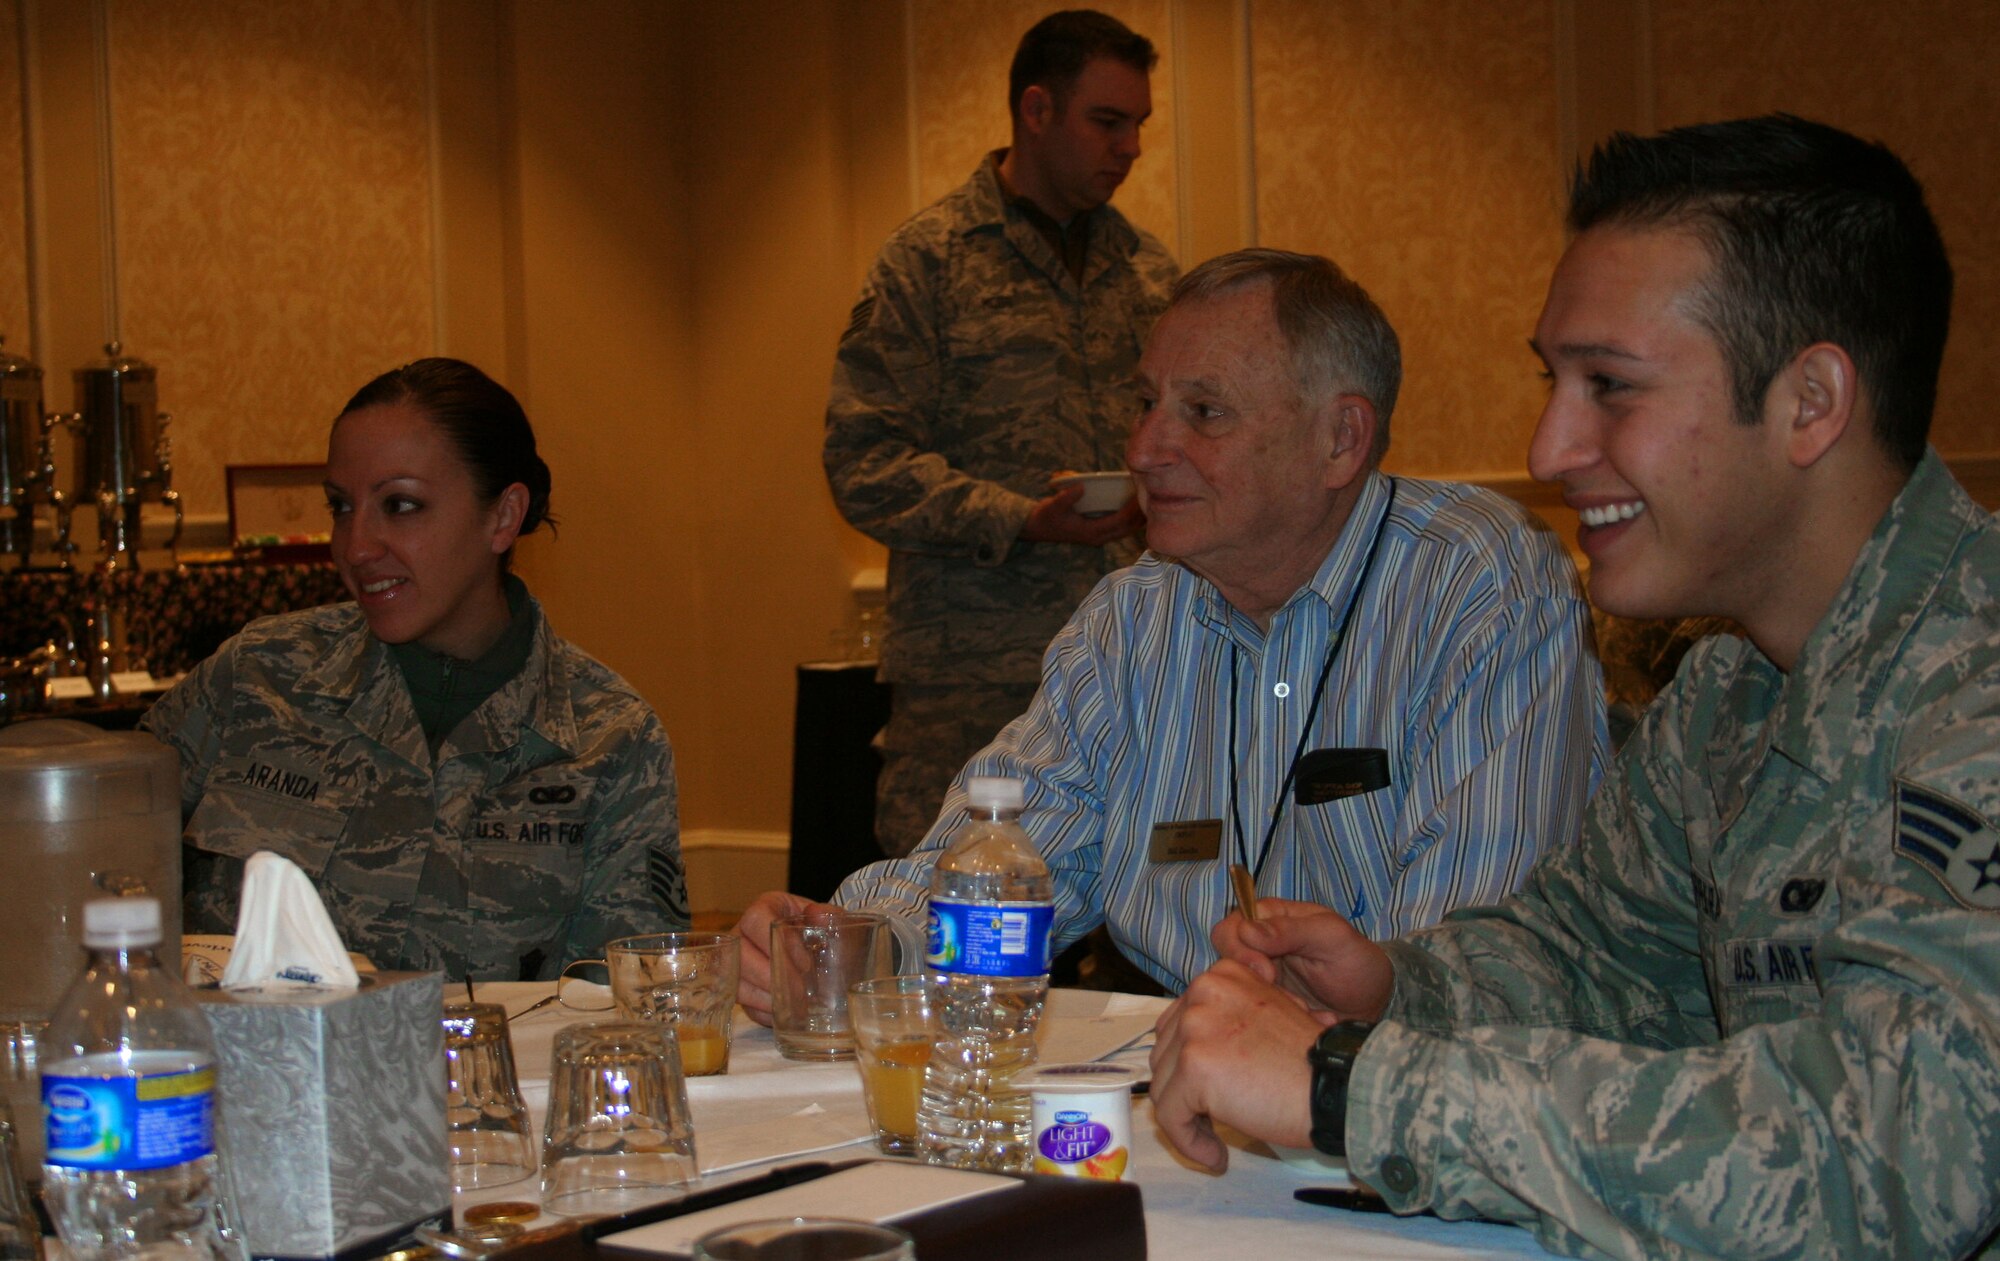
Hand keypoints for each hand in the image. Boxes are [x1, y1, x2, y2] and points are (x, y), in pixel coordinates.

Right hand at [732, 890, 825, 1025]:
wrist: (821, 948)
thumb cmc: (822, 931)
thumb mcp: (831, 920)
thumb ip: (830, 916)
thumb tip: (818, 914)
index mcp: (765, 907)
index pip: (755, 919)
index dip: (774, 941)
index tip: (804, 963)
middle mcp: (743, 931)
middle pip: (739, 953)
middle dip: (769, 976)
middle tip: (799, 991)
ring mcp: (736, 960)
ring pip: (735, 980)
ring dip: (764, 997)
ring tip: (793, 1006)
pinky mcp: (738, 986)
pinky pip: (741, 1001)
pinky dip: (762, 1011)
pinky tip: (783, 1014)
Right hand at [1018, 480, 1142, 545]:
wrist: (1036, 528)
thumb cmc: (1046, 516)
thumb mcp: (1053, 505)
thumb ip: (1066, 497)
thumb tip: (1081, 485)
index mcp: (1091, 532)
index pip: (1119, 521)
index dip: (1132, 509)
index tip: (1142, 494)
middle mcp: (1099, 537)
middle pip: (1128, 528)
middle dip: (1141, 513)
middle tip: (1155, 495)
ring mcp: (1100, 536)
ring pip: (1127, 529)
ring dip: (1139, 518)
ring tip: (1154, 501)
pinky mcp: (1099, 532)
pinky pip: (1121, 527)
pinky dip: (1132, 519)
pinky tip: (1139, 507)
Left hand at [1150, 960, 1332, 1172]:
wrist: (1336, 1087)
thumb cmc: (1312, 1062)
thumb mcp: (1269, 1014)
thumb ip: (1229, 1019)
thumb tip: (1194, 1049)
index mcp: (1221, 976)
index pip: (1178, 1023)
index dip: (1188, 1062)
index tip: (1210, 1089)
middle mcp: (1202, 993)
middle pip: (1164, 1052)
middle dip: (1183, 1088)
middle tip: (1212, 1116)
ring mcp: (1195, 1028)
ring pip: (1162, 1084)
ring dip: (1186, 1116)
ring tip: (1216, 1138)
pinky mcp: (1195, 1068)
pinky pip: (1170, 1114)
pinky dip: (1187, 1141)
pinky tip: (1216, 1156)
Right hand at [1211, 898, 1394, 1020]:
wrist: (1373, 1003)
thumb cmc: (1356, 960)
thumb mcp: (1333, 937)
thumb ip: (1292, 930)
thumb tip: (1247, 930)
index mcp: (1271, 918)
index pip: (1232, 926)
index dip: (1240, 949)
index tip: (1267, 972)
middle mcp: (1259, 947)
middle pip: (1224, 959)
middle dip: (1248, 982)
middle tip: (1278, 994)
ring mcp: (1260, 978)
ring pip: (1235, 990)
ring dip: (1264, 1003)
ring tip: (1299, 1009)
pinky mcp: (1265, 1005)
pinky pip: (1252, 1013)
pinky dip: (1273, 1021)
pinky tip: (1302, 1019)